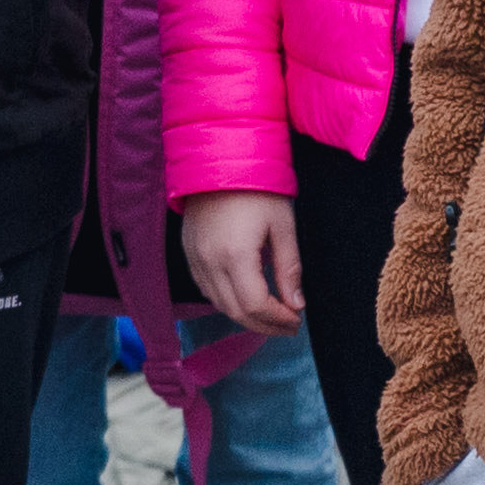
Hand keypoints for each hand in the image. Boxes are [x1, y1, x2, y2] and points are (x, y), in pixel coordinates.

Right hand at [179, 191, 305, 332]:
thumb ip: (289, 268)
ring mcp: (195, 258)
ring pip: (219, 304)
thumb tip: (296, 304)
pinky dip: (226, 301)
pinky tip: (245, 298)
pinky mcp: (188, 253)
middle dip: (264, 325)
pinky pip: (205, 289)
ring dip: (245, 316)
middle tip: (287, 326)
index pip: (256, 305)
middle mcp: (209, 262)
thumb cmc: (257, 189)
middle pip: (235, 312)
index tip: (296, 320)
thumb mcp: (282, 225)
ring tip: (270, 315)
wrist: (219, 159)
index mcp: (235, 255)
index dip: (278, 320)